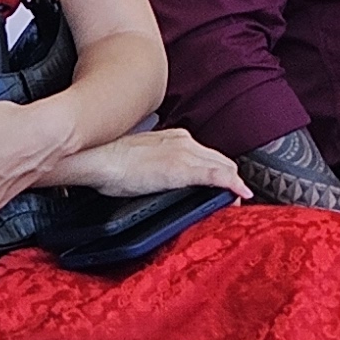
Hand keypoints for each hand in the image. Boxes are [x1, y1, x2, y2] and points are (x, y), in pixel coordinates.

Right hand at [48, 126, 244, 198]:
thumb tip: (163, 178)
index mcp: (176, 139)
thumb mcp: (144, 157)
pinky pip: (216, 176)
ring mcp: (185, 154)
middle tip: (234, 199)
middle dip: (231, 180)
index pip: (209, 156)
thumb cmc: (111, 160)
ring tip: (237, 201)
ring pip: (223, 167)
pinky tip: (240, 194)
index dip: (222, 173)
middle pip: (221, 161)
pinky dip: (232, 185)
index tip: (225, 188)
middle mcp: (185, 142)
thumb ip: (160, 164)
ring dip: (233, 184)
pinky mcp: (181, 169)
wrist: (99, 158)